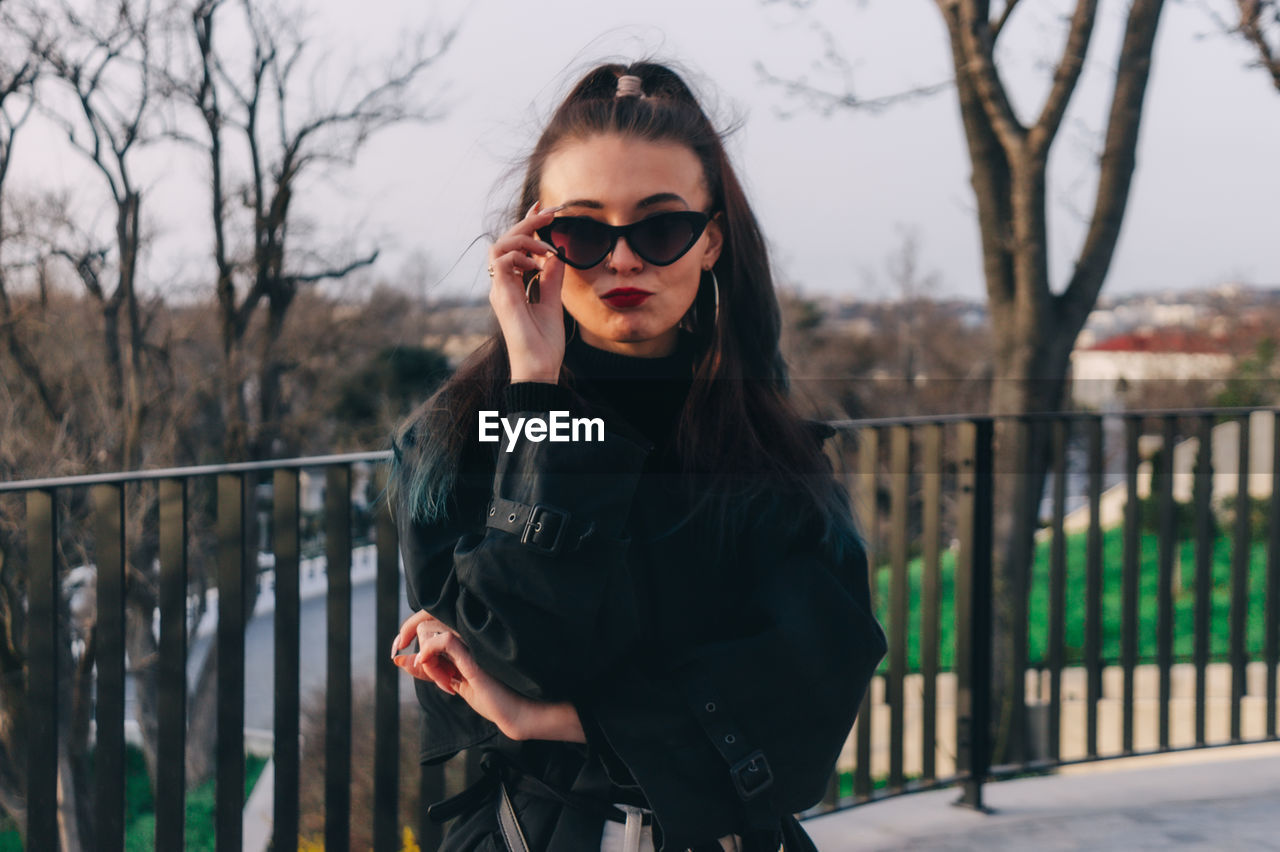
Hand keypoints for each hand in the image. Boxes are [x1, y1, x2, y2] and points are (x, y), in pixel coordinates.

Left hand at [392, 625, 584, 742]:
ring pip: (428, 632)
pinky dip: (429, 654)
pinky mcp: (473, 653)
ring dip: (427, 662)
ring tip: (447, 683)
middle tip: (432, 674)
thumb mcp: (450, 681)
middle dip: (419, 652)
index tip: (399, 647)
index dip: (408, 629)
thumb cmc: (490, 698)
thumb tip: (399, 659)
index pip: (427, 620)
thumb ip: (427, 669)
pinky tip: (433, 669)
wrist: (516, 713)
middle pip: (424, 624)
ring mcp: (471, 641)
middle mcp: (467, 633)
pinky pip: (441, 641)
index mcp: (464, 637)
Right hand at [488, 200, 567, 382]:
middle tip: (551, 211)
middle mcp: (502, 284)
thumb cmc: (544, 343)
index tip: (543, 208)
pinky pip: (502, 260)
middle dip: (529, 221)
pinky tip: (539, 263)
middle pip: (506, 240)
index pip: (515, 246)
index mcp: (512, 284)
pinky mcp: (501, 295)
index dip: (527, 224)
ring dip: (524, 237)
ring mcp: (499, 289)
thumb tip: (556, 255)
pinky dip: (521, 254)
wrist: (539, 368)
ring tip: (546, 247)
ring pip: (499, 245)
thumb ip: (552, 279)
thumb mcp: (552, 302)